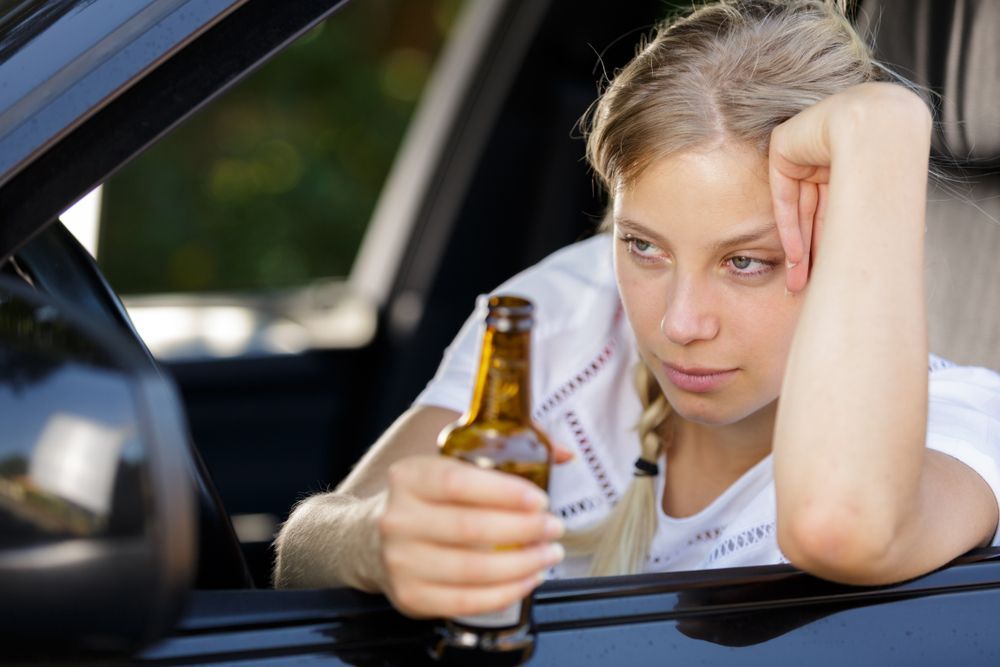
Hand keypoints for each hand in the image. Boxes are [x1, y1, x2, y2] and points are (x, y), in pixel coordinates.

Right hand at [376, 455, 565, 618]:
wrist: (372, 539)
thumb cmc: (427, 501)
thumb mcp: (451, 466)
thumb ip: (504, 456)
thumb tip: (564, 453)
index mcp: (409, 477)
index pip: (459, 483)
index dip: (504, 493)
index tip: (540, 500)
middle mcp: (398, 519)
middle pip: (470, 528)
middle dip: (523, 530)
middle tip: (553, 528)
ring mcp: (401, 561)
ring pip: (472, 569)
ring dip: (522, 564)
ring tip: (548, 554)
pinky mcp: (410, 597)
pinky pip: (467, 601)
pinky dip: (505, 593)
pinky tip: (527, 579)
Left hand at [768, 82, 930, 292]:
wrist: (874, 123)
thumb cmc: (890, 156)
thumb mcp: (877, 195)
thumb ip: (869, 220)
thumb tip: (886, 259)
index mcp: (852, 159)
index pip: (835, 209)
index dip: (831, 244)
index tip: (828, 276)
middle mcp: (827, 155)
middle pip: (814, 213)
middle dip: (811, 253)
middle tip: (806, 287)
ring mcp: (804, 150)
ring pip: (799, 210)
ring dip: (798, 248)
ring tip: (797, 282)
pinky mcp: (782, 148)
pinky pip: (783, 196)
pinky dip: (788, 227)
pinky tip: (794, 258)